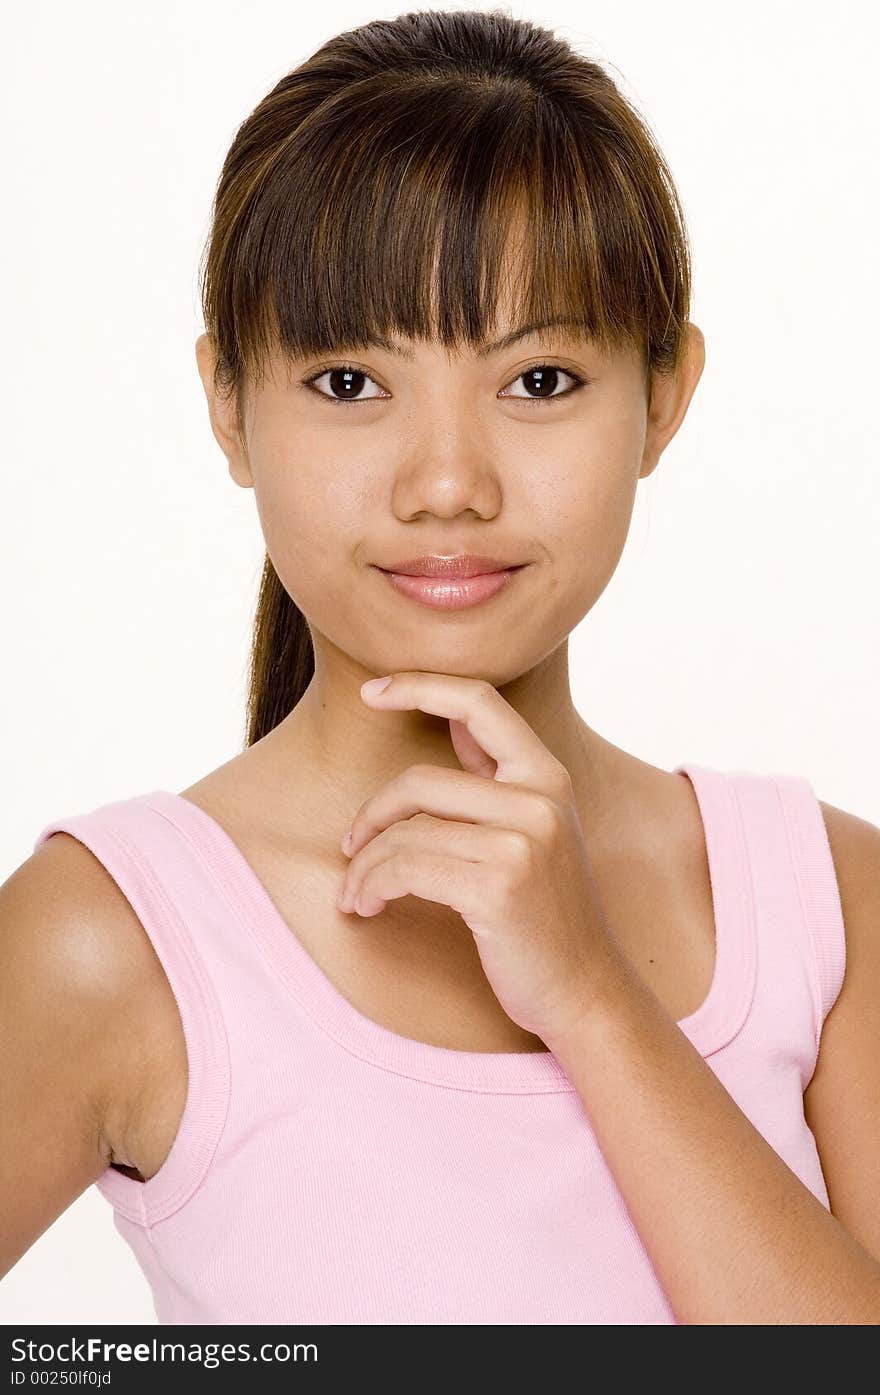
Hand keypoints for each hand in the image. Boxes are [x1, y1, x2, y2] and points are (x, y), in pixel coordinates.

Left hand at [337, 671, 626, 1045]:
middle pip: (418, 781)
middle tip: (350, 849)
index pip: (480, 701)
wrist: (585, 990)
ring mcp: (521, 842)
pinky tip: (369, 908)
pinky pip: (404, 871)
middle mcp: (539, 799)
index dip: (419, 685)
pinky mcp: (497, 887)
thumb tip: (450, 721)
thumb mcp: (536, 831)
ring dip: (365, 867)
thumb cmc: (546, 913)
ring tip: (356, 894)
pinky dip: (372, 889)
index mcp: (547, 775)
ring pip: (404, 833)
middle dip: (370, 816)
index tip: (371, 692)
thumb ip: (496, 778)